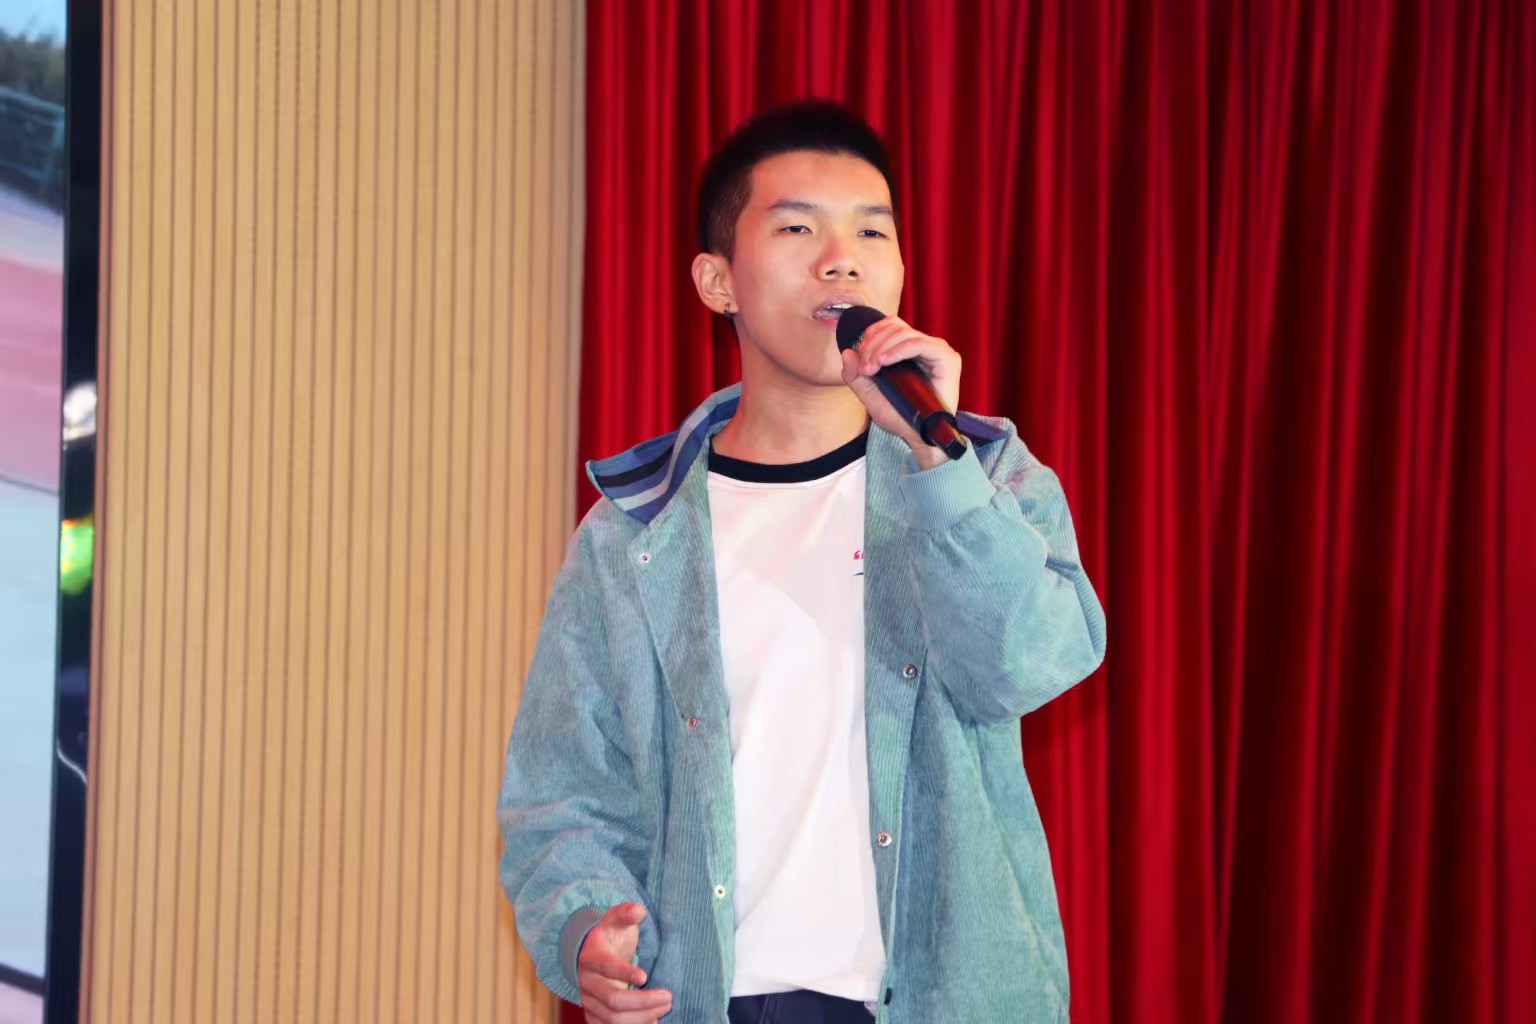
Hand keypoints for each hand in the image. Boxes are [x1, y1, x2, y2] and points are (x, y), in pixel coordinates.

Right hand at [577, 903, 671, 1022]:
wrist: (591, 955)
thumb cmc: (610, 936)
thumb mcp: (616, 919)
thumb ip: (627, 913)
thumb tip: (638, 911)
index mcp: (591, 957)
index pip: (606, 967)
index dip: (624, 972)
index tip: (645, 976)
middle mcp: (586, 982)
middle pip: (613, 999)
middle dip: (643, 1001)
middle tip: (668, 997)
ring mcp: (588, 1002)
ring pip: (612, 1018)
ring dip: (641, 1017)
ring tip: (664, 1008)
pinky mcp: (593, 1016)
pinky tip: (652, 1022)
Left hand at [839, 315, 961, 469]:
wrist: (919, 438)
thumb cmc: (900, 417)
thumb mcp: (870, 394)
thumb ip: (856, 375)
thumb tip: (847, 352)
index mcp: (910, 350)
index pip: (890, 326)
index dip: (871, 336)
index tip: (860, 361)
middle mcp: (925, 347)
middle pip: (895, 327)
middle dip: (873, 344)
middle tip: (865, 368)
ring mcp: (937, 351)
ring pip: (904, 333)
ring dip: (882, 349)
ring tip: (872, 368)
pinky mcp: (947, 358)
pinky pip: (919, 344)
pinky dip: (898, 350)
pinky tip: (884, 362)